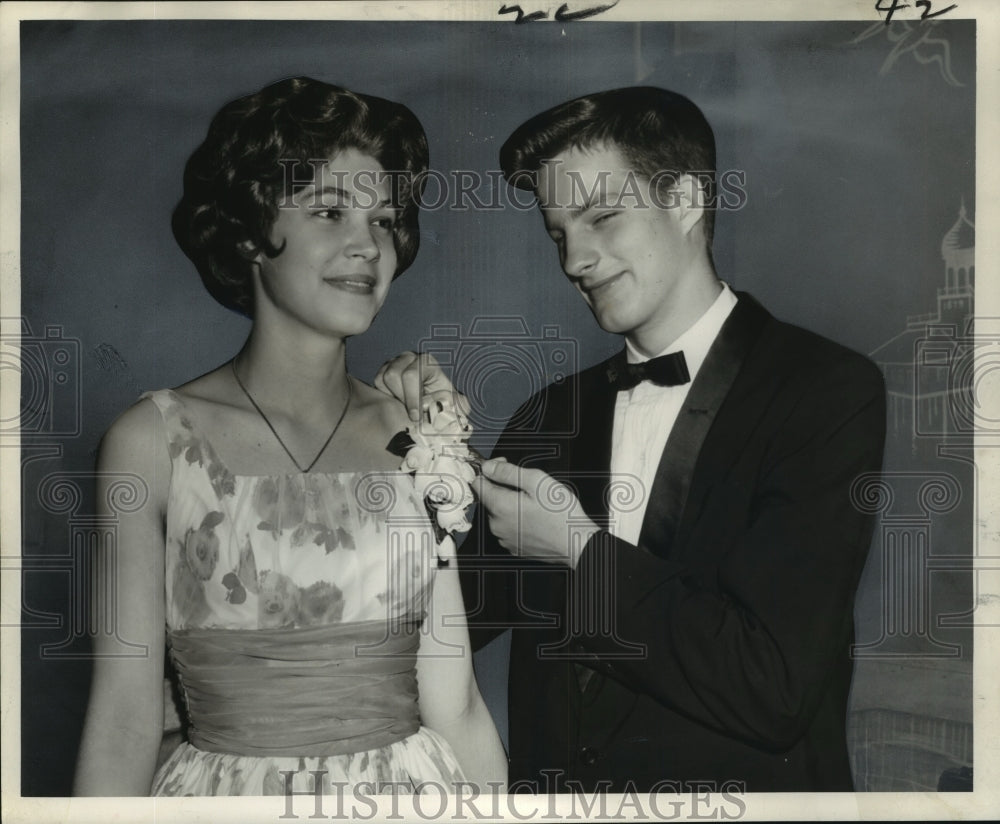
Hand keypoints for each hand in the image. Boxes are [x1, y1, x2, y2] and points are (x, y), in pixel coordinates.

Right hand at [374, 351, 470, 422]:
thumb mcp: (456, 406)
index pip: (411, 375)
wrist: (433, 407)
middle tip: (409, 412)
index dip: (412, 398)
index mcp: (427, 362)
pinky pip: (376, 382)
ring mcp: (394, 362)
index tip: (415, 416)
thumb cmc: (444, 405)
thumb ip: (457, 405)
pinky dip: (385, 395)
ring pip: (382, 378)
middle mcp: (410, 358)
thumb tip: (451, 404)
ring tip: (405, 406)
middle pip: (393, 374)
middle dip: (401, 398)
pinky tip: (397, 402)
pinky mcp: (383, 371)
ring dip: (393, 397)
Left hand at [478, 459, 599, 567]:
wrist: (576, 543)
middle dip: (503, 487)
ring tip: (534, 502)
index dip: (490, 470)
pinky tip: (534, 517)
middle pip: (489, 498)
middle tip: (527, 484)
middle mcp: (497, 525)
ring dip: (511, 504)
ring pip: (499, 514)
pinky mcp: (515, 547)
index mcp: (499, 506)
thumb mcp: (536, 481)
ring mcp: (505, 538)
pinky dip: (517, 520)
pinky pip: (509, 528)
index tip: (504, 466)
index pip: (478, 483)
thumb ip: (508, 472)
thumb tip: (488, 467)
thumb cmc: (560, 514)